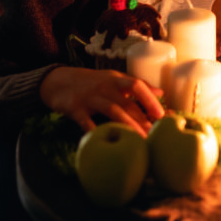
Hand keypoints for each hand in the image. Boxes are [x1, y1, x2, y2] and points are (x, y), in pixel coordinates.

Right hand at [40, 66, 163, 136]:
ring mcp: (90, 98)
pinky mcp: (75, 109)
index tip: (161, 114)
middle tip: (154, 136)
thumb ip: (135, 85)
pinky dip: (95, 131)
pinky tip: (105, 141)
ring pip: (112, 111)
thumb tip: (161, 92)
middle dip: (142, 119)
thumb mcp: (113, 78)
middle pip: (127, 102)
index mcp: (116, 80)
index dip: (149, 99)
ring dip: (127, 126)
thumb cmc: (92, 82)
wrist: (59, 81)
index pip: (137, 85)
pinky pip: (86, 121)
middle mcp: (105, 87)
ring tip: (139, 141)